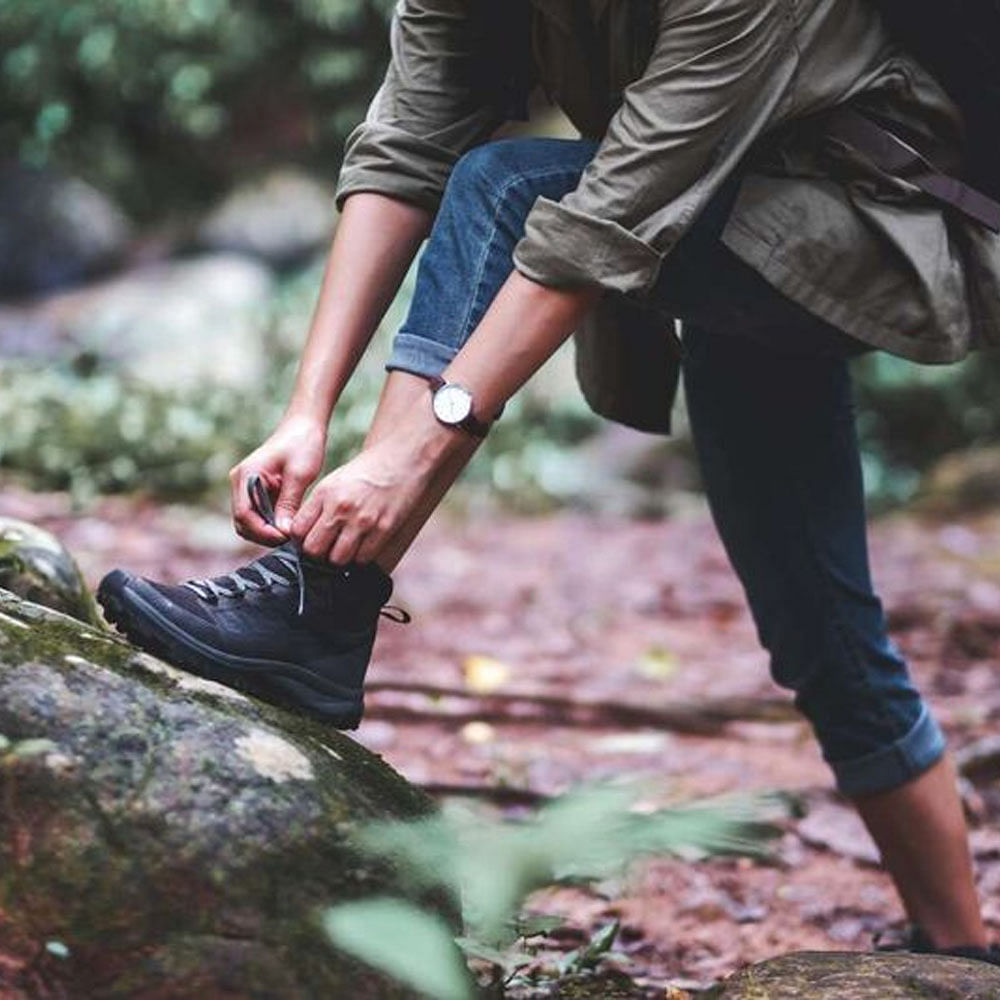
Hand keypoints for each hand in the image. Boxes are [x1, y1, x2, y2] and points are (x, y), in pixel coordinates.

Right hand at [229, 415, 326, 544]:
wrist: (304, 426)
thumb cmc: (303, 444)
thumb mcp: (299, 475)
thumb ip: (289, 503)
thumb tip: (283, 531)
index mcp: (246, 476)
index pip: (244, 514)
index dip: (263, 531)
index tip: (285, 537)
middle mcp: (240, 483)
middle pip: (243, 522)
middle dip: (264, 535)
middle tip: (290, 540)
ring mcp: (247, 487)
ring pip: (250, 522)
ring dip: (268, 532)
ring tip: (291, 535)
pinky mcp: (258, 491)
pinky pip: (260, 515)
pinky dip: (272, 524)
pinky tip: (290, 527)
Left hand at [290, 434, 440, 565]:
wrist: (401, 459)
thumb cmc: (367, 472)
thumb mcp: (334, 482)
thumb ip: (317, 506)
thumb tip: (304, 534)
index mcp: (325, 494)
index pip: (298, 531)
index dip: (301, 539)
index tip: (309, 539)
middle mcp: (341, 508)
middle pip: (314, 549)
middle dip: (318, 552)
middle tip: (327, 547)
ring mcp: (363, 520)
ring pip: (338, 559)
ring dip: (340, 557)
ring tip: (346, 547)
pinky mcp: (383, 529)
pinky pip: (363, 558)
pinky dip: (361, 557)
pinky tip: (363, 545)